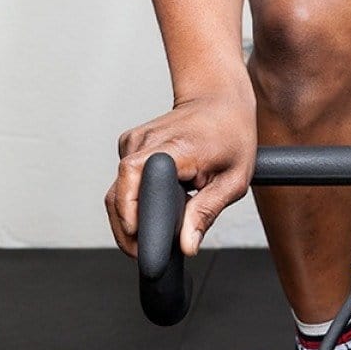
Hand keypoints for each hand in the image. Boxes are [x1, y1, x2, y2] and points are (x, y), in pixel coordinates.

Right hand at [106, 83, 257, 258]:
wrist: (219, 98)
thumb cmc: (231, 135)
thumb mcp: (233, 179)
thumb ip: (207, 212)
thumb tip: (187, 244)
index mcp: (175, 148)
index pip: (134, 179)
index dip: (131, 213)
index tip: (140, 239)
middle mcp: (147, 141)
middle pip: (117, 192)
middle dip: (126, 229)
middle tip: (144, 251)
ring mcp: (135, 139)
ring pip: (117, 188)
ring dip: (128, 214)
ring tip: (151, 228)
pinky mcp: (129, 142)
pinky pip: (123, 178)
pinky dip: (132, 195)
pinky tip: (152, 200)